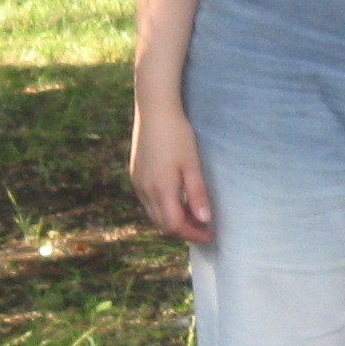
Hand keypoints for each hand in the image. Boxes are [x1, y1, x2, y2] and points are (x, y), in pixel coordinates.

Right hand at [129, 99, 214, 243]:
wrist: (154, 110)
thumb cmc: (177, 135)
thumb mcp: (192, 164)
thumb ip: (197, 193)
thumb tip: (204, 219)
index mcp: (161, 189)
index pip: (175, 225)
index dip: (193, 233)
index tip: (209, 234)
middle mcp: (145, 191)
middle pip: (162, 223)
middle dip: (184, 229)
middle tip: (203, 226)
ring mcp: (138, 183)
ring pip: (154, 214)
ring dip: (172, 219)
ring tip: (192, 212)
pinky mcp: (135, 175)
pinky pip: (148, 201)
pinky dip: (163, 207)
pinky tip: (176, 197)